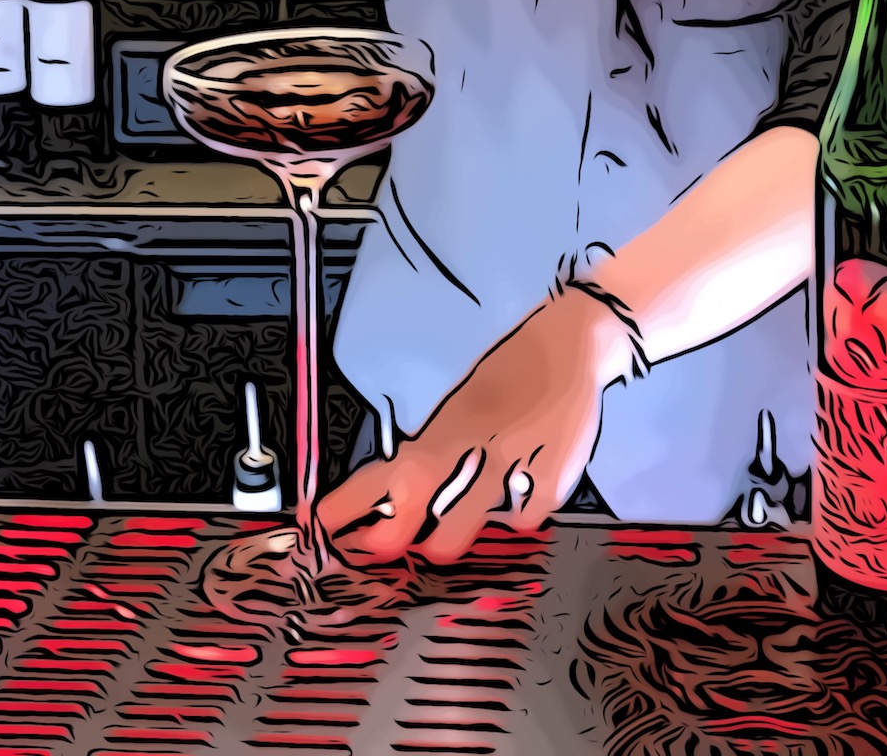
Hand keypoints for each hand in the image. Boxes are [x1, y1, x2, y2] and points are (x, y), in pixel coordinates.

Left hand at [318, 286, 634, 567]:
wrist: (569, 344)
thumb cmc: (509, 374)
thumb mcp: (462, 407)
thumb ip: (435, 451)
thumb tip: (399, 500)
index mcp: (443, 430)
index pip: (384, 475)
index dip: (346, 504)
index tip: (317, 525)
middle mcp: (469, 449)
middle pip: (414, 510)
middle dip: (396, 536)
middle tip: (392, 542)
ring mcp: (508, 467)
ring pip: (460, 530)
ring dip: (454, 533)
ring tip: (466, 517)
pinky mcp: (547, 482)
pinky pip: (520, 521)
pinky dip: (518, 513)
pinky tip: (523, 489)